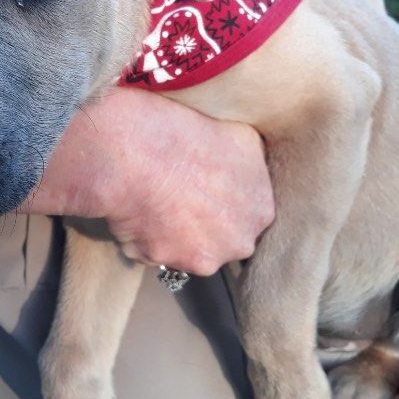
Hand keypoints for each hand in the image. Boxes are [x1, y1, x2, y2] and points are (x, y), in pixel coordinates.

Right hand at [23, 88, 274, 274]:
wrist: (137, 152)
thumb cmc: (189, 137)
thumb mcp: (241, 137)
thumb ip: (252, 167)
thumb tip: (247, 172)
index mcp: (260, 211)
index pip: (249, 214)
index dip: (227, 199)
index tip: (209, 186)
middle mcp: (237, 243)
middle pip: (224, 238)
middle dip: (208, 224)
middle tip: (184, 195)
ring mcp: (200, 258)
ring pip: (190, 250)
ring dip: (177, 234)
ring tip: (158, 200)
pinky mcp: (162, 261)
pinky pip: (154, 252)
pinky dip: (147, 237)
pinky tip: (139, 210)